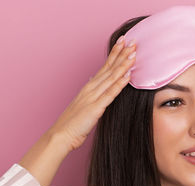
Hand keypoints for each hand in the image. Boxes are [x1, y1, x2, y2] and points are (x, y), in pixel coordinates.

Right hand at [47, 36, 136, 151]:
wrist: (61, 135)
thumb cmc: (73, 122)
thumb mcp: (83, 103)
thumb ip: (91, 92)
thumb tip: (94, 79)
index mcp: (89, 87)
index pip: (105, 67)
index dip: (115, 54)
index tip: (124, 42)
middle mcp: (91, 88)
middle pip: (109, 68)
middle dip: (122, 54)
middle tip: (133, 41)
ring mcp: (93, 97)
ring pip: (111, 77)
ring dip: (123, 64)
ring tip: (133, 53)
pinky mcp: (96, 107)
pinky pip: (110, 93)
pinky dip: (120, 83)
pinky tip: (128, 75)